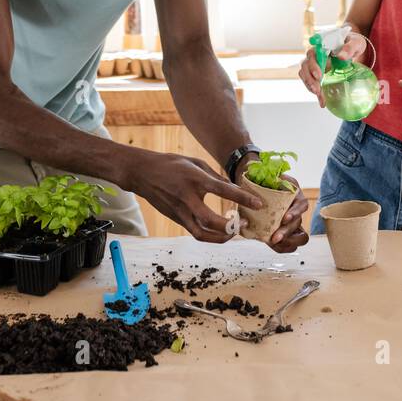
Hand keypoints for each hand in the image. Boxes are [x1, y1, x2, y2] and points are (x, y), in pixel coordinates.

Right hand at [125, 150, 263, 243]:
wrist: (142, 173)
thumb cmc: (171, 164)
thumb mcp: (196, 163)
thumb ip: (216, 177)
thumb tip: (235, 189)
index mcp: (195, 179)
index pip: (223, 191)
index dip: (242, 198)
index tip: (258, 204)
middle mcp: (187, 198)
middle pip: (211, 220)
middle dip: (231, 226)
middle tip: (245, 223)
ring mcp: (180, 211)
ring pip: (202, 234)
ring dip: (221, 238)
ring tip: (234, 233)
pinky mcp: (176, 219)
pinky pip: (196, 233)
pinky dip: (210, 236)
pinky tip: (221, 232)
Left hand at [234, 154, 309, 251]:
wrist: (256, 182)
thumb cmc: (259, 177)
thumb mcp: (260, 173)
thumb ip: (256, 175)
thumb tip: (248, 174)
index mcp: (294, 193)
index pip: (302, 205)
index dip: (295, 212)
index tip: (284, 218)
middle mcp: (296, 207)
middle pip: (299, 223)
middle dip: (288, 231)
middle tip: (275, 237)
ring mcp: (292, 220)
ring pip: (300, 236)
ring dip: (288, 241)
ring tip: (274, 243)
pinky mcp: (284, 230)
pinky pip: (290, 243)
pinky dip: (284, 246)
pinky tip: (273, 246)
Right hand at [297, 31, 366, 107]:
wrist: (353, 47)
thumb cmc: (353, 42)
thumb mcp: (356, 42)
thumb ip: (349, 48)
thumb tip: (340, 56)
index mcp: (322, 45)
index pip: (312, 54)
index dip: (313, 66)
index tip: (320, 76)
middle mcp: (315, 54)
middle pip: (305, 66)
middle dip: (310, 79)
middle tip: (317, 90)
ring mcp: (315, 64)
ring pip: (305, 75)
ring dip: (310, 86)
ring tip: (320, 97)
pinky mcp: (318, 73)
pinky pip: (312, 82)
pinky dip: (316, 92)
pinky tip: (322, 101)